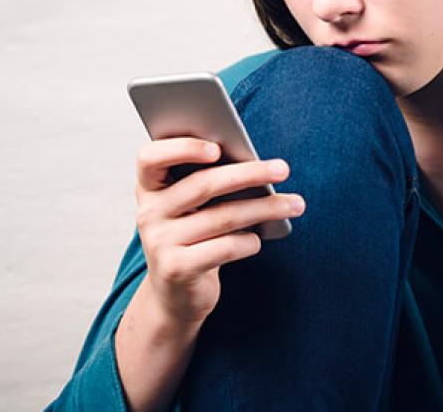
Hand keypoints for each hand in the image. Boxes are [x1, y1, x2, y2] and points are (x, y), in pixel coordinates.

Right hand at [132, 137, 304, 327]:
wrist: (175, 294)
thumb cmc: (192, 237)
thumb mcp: (192, 209)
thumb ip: (208, 182)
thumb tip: (257, 166)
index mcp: (150, 188)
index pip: (150, 157)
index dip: (182, 148)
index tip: (217, 148)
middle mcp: (148, 213)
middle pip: (203, 184)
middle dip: (250, 174)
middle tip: (283, 169)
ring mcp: (160, 242)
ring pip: (223, 216)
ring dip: (265, 208)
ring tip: (294, 204)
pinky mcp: (177, 269)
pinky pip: (225, 248)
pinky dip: (249, 242)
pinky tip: (258, 240)